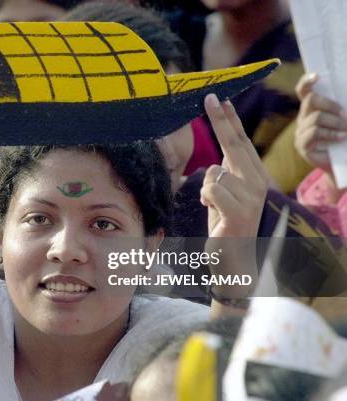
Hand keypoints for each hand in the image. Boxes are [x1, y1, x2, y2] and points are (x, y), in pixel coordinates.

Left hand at [201, 94, 269, 237]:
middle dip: (221, 119)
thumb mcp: (224, 194)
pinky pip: (211, 190)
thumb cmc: (225, 224)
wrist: (233, 258)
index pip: (240, 143)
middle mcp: (258, 183)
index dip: (229, 121)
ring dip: (206, 190)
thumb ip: (227, 175)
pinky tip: (213, 212)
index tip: (220, 100)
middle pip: (234, 145)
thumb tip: (222, 156)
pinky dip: (205, 199)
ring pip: (215, 173)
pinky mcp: (239, 211)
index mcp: (255, 177)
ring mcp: (251, 197)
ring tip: (215, 208)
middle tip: (209, 97)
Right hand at [295, 73, 346, 173]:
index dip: (306, 82)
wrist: (343, 164)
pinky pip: (314, 132)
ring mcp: (301, 132)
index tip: (317, 77)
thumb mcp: (345, 121)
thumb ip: (343, 112)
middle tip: (345, 115)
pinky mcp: (302, 145)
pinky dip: (331, 134)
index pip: (303, 91)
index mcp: (313, 109)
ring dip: (335, 122)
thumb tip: (346, 109)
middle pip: (311, 100)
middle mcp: (304, 118)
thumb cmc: (345, 139)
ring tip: (346, 130)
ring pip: (316, 117)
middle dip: (330, 105)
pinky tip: (341, 138)